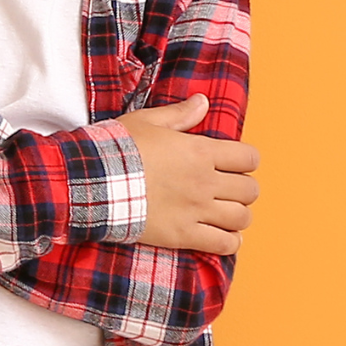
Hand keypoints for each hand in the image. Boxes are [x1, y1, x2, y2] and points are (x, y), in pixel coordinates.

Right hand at [116, 95, 259, 255]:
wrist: (95, 180)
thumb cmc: (119, 148)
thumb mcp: (148, 121)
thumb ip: (180, 114)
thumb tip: (203, 101)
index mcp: (200, 151)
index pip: (248, 158)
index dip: (247, 159)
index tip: (236, 162)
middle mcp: (205, 182)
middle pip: (250, 190)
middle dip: (244, 188)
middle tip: (229, 188)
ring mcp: (196, 211)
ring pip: (242, 218)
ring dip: (238, 214)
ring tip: (226, 212)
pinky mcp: (184, 235)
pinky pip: (224, 244)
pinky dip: (230, 241)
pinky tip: (222, 235)